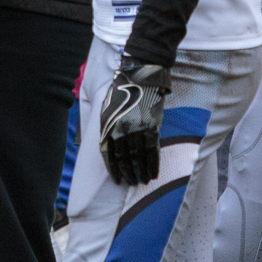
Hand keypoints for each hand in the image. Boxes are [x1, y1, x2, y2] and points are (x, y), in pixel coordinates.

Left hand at [100, 57, 170, 185]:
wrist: (140, 78)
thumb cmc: (123, 94)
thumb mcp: (108, 110)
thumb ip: (107, 128)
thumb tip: (108, 147)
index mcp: (108, 126)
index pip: (108, 154)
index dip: (113, 169)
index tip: (117, 180)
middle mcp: (121, 131)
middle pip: (124, 159)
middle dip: (128, 173)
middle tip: (132, 183)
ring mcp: (136, 131)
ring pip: (138, 159)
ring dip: (140, 173)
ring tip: (142, 182)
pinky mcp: (152, 129)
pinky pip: (152, 152)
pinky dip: (153, 166)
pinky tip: (153, 174)